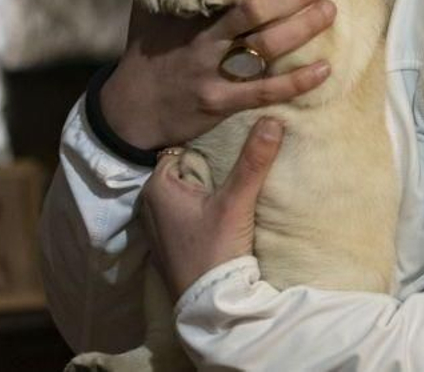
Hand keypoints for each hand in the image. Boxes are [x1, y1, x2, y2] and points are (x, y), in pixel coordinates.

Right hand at [100, 0, 335, 149]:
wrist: (131, 110)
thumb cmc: (146, 51)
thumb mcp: (146, 3)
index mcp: (189, 13)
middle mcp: (203, 41)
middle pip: (253, 12)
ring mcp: (212, 73)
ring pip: (264, 48)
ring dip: (302, 30)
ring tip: (329, 13)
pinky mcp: (220, 103)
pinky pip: (264, 91)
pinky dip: (297, 81)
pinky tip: (324, 69)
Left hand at [141, 117, 283, 299]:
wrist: (208, 305)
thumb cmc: (214, 250)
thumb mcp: (236, 202)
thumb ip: (253, 160)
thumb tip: (273, 118)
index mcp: (158, 186)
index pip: (185, 149)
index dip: (210, 144)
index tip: (235, 140)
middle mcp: (151, 203)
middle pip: (187, 170)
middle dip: (211, 165)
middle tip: (240, 158)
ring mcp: (159, 225)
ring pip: (187, 192)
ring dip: (208, 188)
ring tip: (235, 182)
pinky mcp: (171, 243)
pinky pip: (187, 212)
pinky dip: (202, 208)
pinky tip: (222, 211)